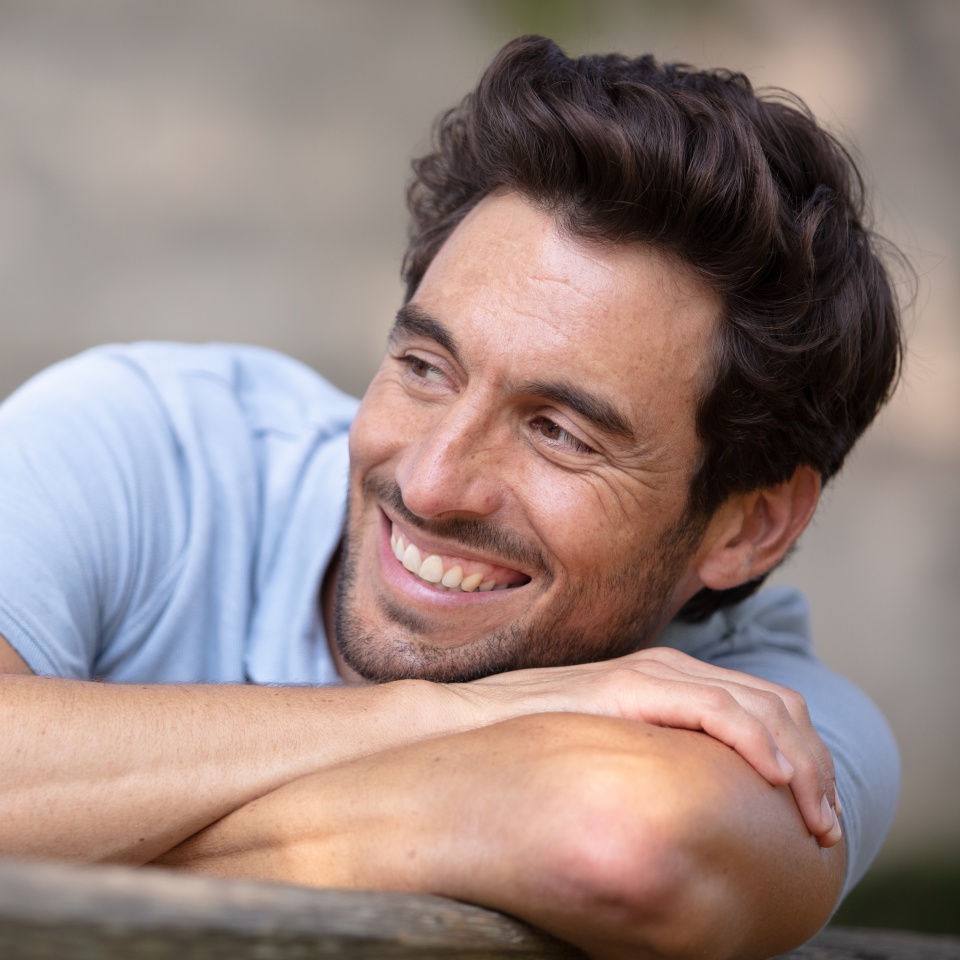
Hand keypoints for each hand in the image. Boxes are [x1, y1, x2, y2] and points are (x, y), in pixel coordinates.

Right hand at [444, 646, 841, 846]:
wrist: (471, 722)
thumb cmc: (539, 746)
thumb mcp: (616, 755)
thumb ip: (658, 764)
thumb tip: (696, 815)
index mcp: (675, 680)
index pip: (768, 707)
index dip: (807, 759)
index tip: (817, 817)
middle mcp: (672, 668)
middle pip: (778, 705)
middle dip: (816, 766)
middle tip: (825, 827)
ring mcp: (652, 673)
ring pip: (760, 706)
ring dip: (800, 763)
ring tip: (813, 816)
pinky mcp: (632, 687)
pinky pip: (715, 710)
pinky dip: (755, 740)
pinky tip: (773, 777)